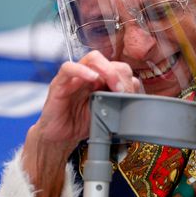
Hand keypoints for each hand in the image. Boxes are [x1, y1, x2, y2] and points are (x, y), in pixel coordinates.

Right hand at [22, 50, 140, 196]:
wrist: (61, 138)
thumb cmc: (83, 123)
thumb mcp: (107, 111)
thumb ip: (121, 99)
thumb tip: (136, 88)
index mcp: (103, 81)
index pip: (119, 68)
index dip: (127, 80)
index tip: (129, 95)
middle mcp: (89, 75)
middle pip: (109, 60)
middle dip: (120, 75)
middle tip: (122, 92)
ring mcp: (75, 78)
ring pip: (92, 58)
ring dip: (107, 70)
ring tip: (112, 86)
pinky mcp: (59, 84)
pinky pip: (69, 68)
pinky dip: (82, 70)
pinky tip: (92, 79)